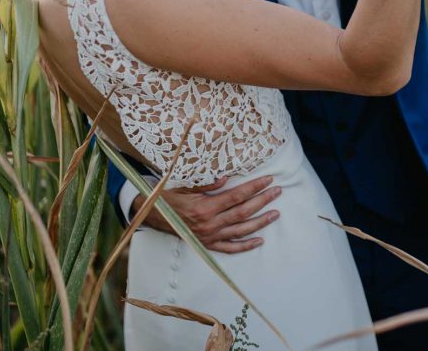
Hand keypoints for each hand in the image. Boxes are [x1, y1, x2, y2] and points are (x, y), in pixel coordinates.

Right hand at [132, 175, 281, 253]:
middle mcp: (209, 224)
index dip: (255, 188)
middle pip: (243, 212)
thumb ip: (206, 183)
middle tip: (277, 192)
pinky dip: (245, 246)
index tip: (269, 180)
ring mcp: (209, 237)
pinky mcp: (207, 245)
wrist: (150, 215)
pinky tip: (259, 240)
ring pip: (240, 231)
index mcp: (204, 207)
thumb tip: (227, 178)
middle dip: (262, 201)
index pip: (237, 196)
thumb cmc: (168, 196)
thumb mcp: (184, 185)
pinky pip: (229, 248)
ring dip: (260, 222)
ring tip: (275, 213)